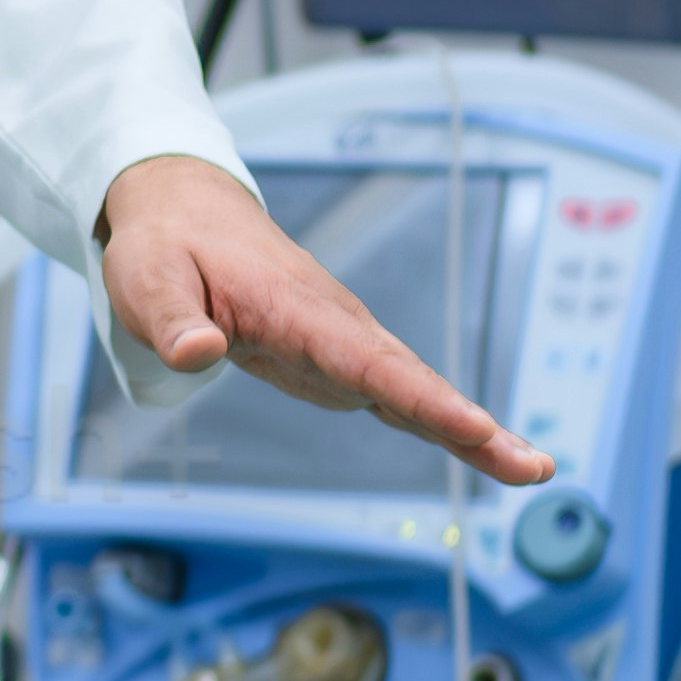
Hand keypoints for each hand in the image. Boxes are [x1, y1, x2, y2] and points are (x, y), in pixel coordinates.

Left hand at [96, 146, 551, 491]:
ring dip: (470, 430)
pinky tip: (477, 449)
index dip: (423, 400)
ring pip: (414, 390)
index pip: (368, 362)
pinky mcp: (337, 359)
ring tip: (528, 469)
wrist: (186, 212)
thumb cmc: (166, 247)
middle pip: (413, 381)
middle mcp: (335, 326)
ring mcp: (342, 343)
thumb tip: (196, 356)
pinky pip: (395, 394)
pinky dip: (438, 422)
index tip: (475, 427)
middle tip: (533, 467)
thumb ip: (171, 320)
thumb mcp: (147, 279)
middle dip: (473, 426)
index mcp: (295, 309)